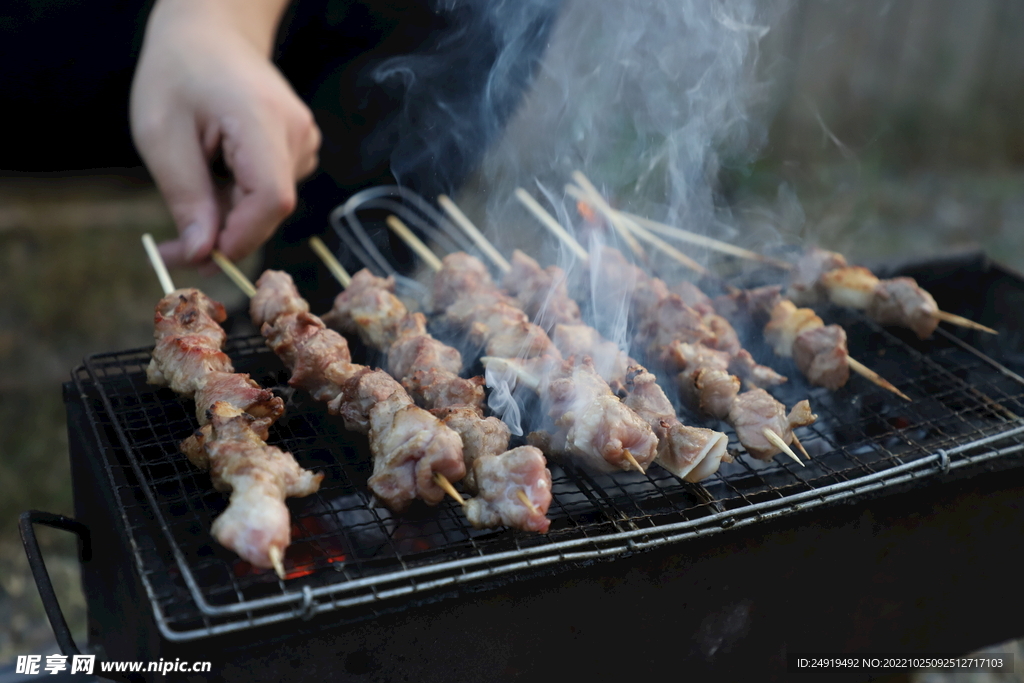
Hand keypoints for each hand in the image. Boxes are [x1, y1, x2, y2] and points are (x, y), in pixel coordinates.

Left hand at [130, 0, 320, 269]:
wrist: (210, 33)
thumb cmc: (179, 73)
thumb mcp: (162, 135)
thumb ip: (187, 196)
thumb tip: (203, 254)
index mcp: (262, 120)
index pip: (271, 198)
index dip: (240, 237)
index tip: (198, 256)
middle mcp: (296, 132)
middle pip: (271, 208)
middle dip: (224, 235)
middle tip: (174, 247)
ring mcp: (304, 140)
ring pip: (270, 205)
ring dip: (230, 215)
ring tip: (195, 185)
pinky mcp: (302, 147)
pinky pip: (273, 192)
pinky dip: (241, 200)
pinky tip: (218, 174)